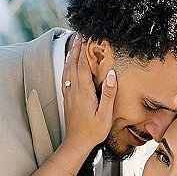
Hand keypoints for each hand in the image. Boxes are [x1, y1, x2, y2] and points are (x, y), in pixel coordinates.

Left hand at [61, 34, 115, 153]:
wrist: (76, 143)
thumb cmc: (93, 131)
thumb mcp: (106, 114)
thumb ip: (108, 94)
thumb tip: (111, 74)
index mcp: (84, 91)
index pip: (84, 65)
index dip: (85, 49)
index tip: (88, 36)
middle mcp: (74, 90)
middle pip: (73, 63)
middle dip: (76, 46)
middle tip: (80, 32)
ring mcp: (69, 93)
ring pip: (67, 68)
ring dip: (70, 54)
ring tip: (74, 42)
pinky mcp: (67, 98)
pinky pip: (65, 76)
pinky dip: (66, 65)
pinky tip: (68, 63)